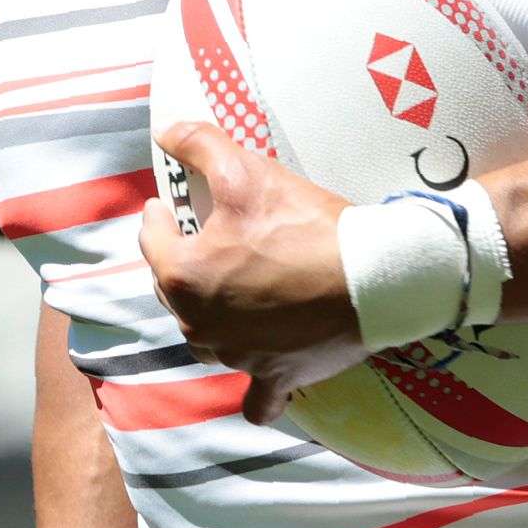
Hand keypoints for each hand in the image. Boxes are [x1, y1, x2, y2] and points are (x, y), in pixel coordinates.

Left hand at [138, 121, 360, 423]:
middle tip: (211, 239)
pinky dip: (255, 387)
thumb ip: (200, 144)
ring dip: (213, 316)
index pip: (153, 239)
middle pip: (175, 290)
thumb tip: (167, 131)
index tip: (171, 204)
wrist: (374, 277)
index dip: (162, 215)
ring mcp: (236, 356)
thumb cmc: (305, 225)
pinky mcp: (274, 377)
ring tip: (235, 291)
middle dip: (186, 263)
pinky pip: (256, 396)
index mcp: (183, 277)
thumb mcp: (246, 172)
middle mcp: (198, 325)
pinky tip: (259, 371)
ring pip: (207, 337)